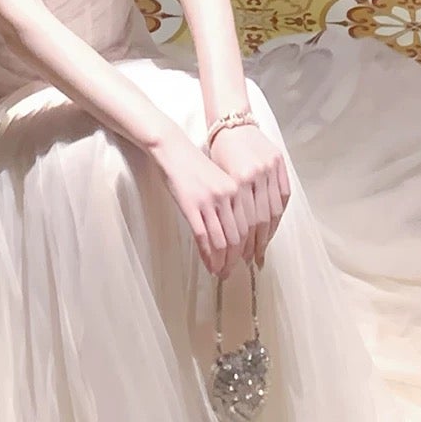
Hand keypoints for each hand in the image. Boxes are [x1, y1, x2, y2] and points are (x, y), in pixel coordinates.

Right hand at [156, 121, 291, 280]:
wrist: (171, 149)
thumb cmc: (193, 165)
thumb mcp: (218, 180)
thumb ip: (229, 202)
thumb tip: (233, 233)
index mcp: (238, 188)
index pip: (249, 226)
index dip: (247, 247)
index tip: (243, 260)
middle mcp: (228, 195)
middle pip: (238, 236)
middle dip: (235, 259)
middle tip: (230, 272)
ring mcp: (210, 201)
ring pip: (222, 240)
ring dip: (222, 261)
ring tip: (220, 272)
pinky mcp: (191, 206)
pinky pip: (204, 238)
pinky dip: (208, 256)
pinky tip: (208, 264)